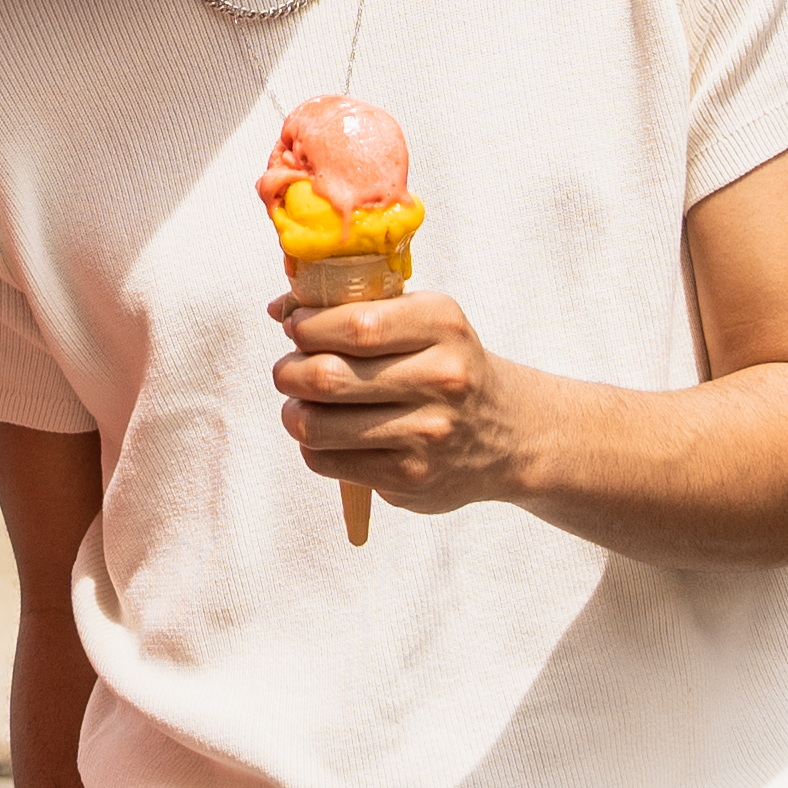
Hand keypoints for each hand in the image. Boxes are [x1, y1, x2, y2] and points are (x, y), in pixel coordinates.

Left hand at [267, 267, 522, 515]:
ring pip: (318, 425)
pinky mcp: (411, 479)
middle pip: (327, 376)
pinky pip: (328, 461)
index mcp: (442, 326)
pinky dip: (313, 447)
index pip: (354, 324)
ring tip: (301, 403)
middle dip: (289, 371)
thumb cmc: (447, 365)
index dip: (307, 327)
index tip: (295, 328)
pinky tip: (329, 435)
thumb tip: (278, 308)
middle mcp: (441, 379)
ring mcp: (428, 434)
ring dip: (294, 412)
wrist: (509, 433)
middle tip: (288, 370)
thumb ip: (355, 308)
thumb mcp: (424, 321)